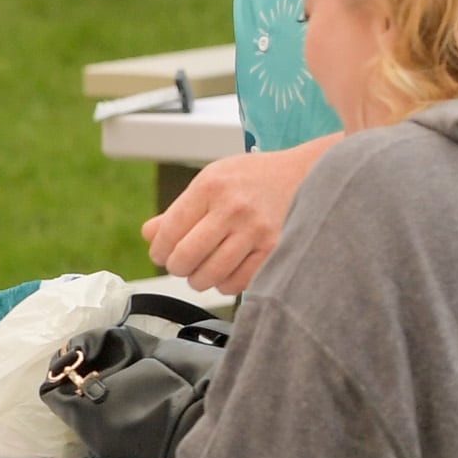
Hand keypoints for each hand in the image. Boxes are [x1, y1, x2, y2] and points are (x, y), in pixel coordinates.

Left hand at [142, 138, 328, 292]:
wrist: (308, 173)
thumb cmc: (253, 179)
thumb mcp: (213, 180)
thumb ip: (179, 209)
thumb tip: (149, 235)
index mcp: (211, 186)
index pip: (168, 231)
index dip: (159, 250)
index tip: (162, 254)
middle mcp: (233, 208)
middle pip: (185, 258)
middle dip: (177, 267)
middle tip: (181, 265)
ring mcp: (256, 231)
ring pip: (209, 276)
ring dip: (198, 279)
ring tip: (202, 270)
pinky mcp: (276, 250)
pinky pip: (237, 283)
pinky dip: (225, 284)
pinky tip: (226, 272)